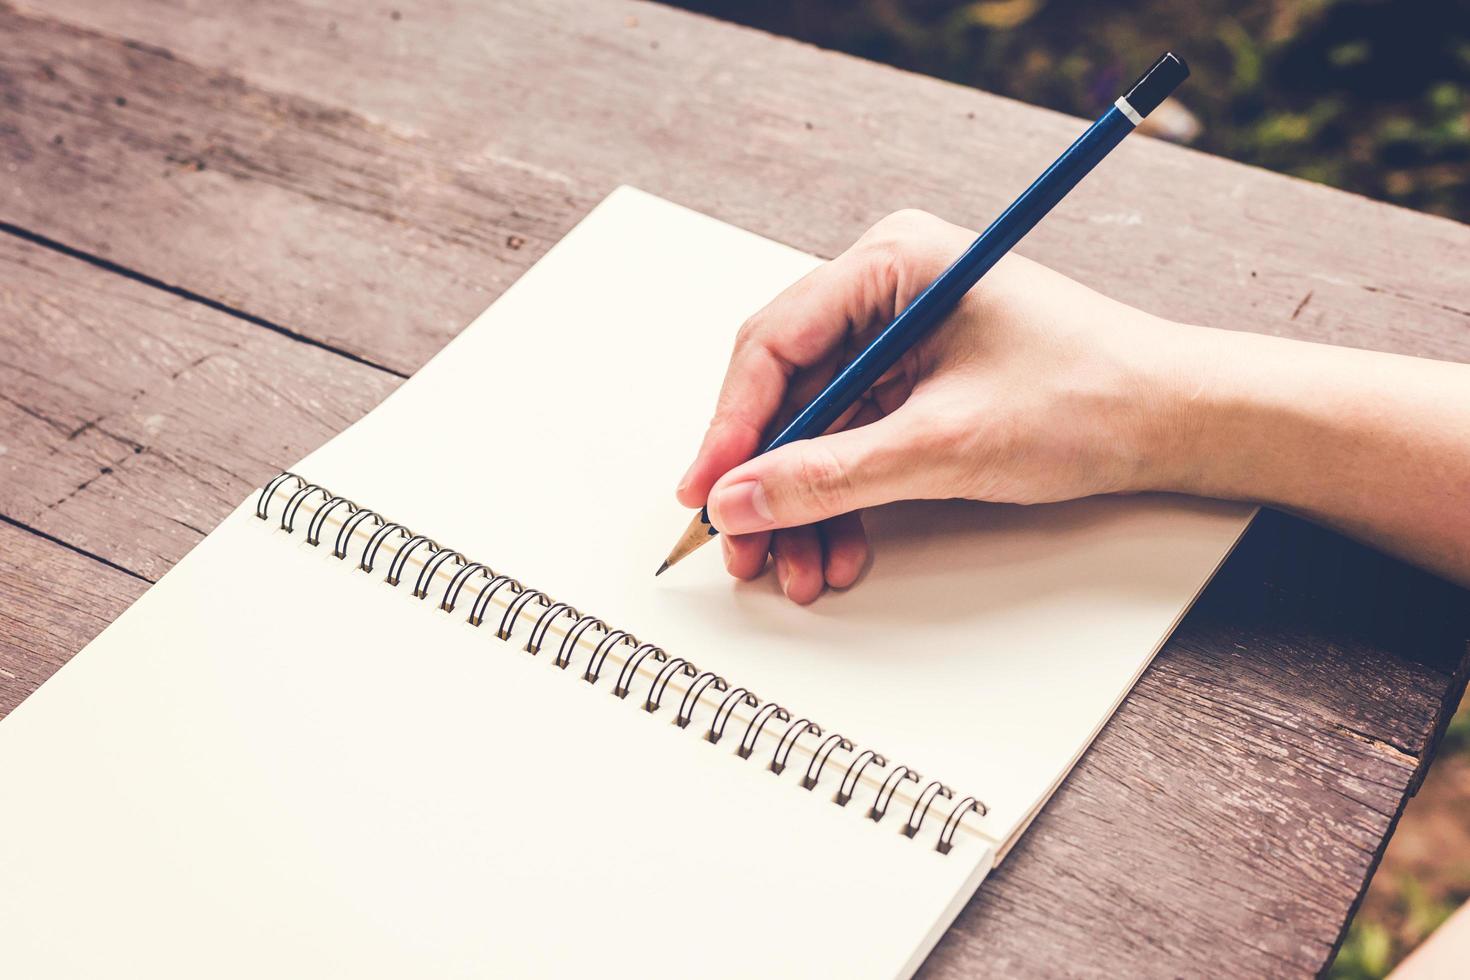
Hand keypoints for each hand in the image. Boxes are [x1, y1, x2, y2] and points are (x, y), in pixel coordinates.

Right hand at [675, 210, 1204, 603]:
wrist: (1176, 422)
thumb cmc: (1089, 397)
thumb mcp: (945, 445)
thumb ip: (831, 475)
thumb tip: (740, 499)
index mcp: (891, 262)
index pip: (773, 342)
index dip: (728, 426)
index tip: (705, 494)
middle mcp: (887, 289)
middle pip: (786, 389)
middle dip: (765, 478)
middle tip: (742, 546)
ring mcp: (901, 336)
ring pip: (815, 426)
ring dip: (802, 502)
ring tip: (797, 569)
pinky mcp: (917, 380)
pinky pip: (854, 440)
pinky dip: (842, 497)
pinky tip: (838, 547)